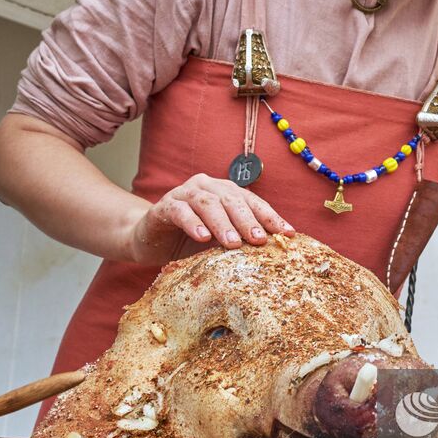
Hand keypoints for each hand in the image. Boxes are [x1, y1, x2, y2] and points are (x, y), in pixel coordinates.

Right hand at [128, 173, 292, 264]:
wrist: (149, 240)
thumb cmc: (190, 241)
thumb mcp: (219, 241)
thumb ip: (241, 238)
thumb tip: (275, 250)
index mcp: (224, 192)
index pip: (252, 201)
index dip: (270, 216)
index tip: (288, 233)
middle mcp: (205, 187)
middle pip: (231, 199)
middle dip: (248, 220)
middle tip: (259, 240)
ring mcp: (183, 194)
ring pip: (207, 204)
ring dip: (222, 223)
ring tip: (233, 243)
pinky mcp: (162, 207)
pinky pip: (179, 212)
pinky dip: (192, 223)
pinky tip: (202, 237)